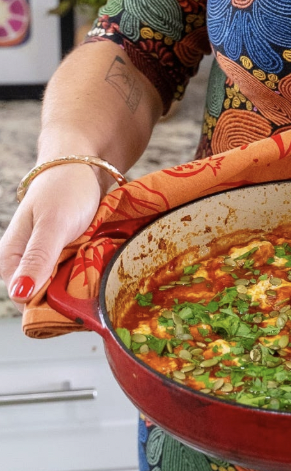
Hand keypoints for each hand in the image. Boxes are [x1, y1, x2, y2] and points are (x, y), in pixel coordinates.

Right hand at [0, 164, 103, 304]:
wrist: (87, 165)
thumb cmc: (65, 189)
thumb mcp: (53, 224)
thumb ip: (38, 258)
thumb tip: (20, 294)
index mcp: (11, 259)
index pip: (25, 300)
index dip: (48, 304)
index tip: (74, 301)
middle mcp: (26, 264)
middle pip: (44, 298)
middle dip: (67, 296)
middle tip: (92, 284)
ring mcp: (48, 261)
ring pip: (62, 289)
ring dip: (80, 286)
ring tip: (98, 274)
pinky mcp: (66, 257)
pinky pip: (75, 277)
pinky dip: (87, 275)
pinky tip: (100, 268)